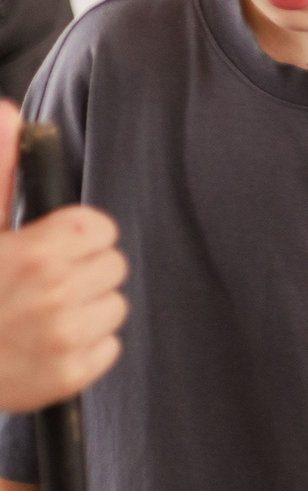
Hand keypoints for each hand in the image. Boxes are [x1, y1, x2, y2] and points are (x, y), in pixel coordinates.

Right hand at [0, 102, 128, 414]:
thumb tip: (9, 113)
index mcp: (35, 253)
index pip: (99, 229)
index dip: (77, 236)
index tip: (50, 246)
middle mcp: (55, 296)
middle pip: (112, 266)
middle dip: (82, 270)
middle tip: (38, 283)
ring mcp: (63, 340)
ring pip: (114, 306)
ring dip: (85, 308)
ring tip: (39, 313)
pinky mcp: (68, 377)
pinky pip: (109, 348)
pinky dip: (83, 347)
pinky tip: (44, 344)